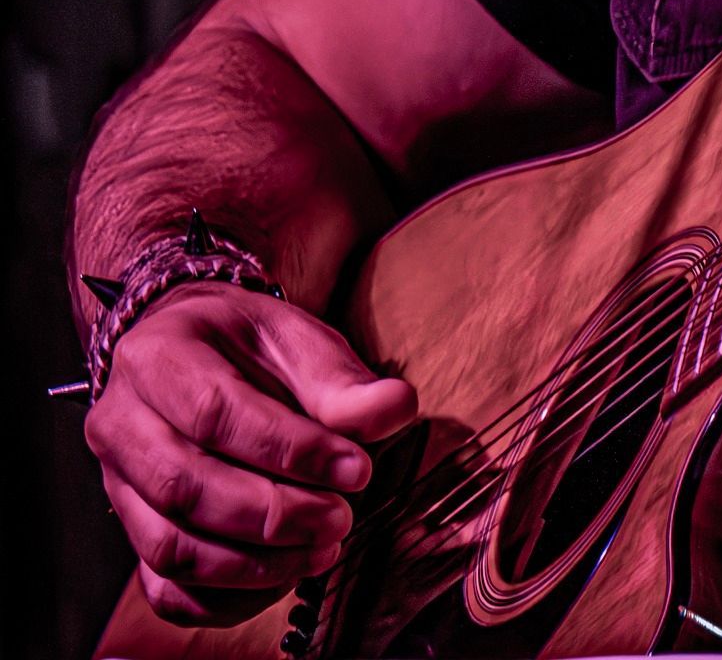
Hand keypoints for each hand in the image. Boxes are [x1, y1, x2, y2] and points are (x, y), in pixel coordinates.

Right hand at [85, 281, 416, 626]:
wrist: (191, 349)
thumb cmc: (242, 344)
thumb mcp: (294, 336)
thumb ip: (342, 379)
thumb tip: (393, 409)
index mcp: (157, 356)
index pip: (217, 414)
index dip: (290, 451)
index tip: (355, 469)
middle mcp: (120, 422)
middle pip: (187, 487)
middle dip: (275, 514)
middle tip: (340, 516)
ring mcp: (117, 483)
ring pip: (172, 546)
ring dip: (255, 562)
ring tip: (322, 546)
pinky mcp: (130, 531)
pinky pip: (165, 587)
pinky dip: (226, 596)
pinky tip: (283, 572)